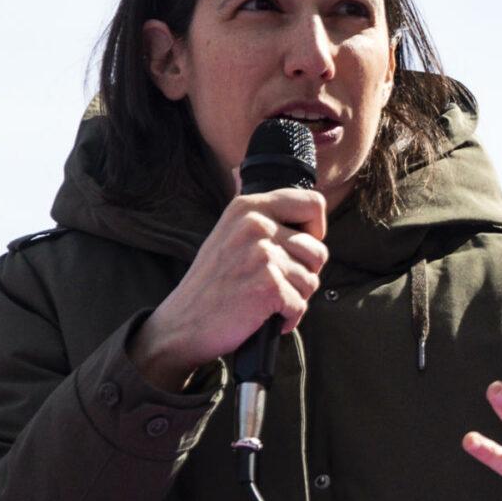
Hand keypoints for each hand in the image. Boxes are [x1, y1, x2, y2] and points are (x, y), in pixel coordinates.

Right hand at [129, 187, 329, 388]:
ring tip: (263, 298)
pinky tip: (261, 315)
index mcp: (248, 207)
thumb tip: (254, 177)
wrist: (182, 323)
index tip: (297, 246)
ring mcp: (262, 254)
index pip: (313, 202)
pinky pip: (301, 305)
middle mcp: (256, 225)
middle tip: (272, 283)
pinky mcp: (268, 285)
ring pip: (311, 280)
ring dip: (294, 297)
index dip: (315, 230)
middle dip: (303, 274)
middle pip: (319, 250)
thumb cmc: (212, 283)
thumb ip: (256, 214)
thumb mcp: (228, 233)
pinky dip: (287, 318)